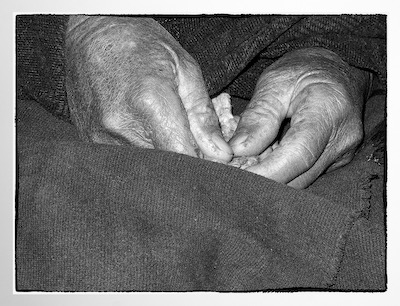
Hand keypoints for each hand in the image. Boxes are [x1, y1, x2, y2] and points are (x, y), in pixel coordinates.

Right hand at [65, 16, 231, 161]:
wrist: (93, 32)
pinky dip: (142, 151)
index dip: (203, 161)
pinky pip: (125, 159)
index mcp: (149, 101)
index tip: (211, 156)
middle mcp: (120, 124)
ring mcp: (100, 135)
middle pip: (165, 165)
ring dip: (162, 156)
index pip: (184, 156)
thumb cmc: (142, 44)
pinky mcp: (89, 139)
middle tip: (190, 139)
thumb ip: (203, 116)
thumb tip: (220, 155)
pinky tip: (144, 130)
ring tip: (164, 128)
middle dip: (184, 159)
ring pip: (146, 166)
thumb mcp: (185, 69)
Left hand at [229, 48, 370, 187]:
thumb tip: (237, 150)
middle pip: (299, 177)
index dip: (267, 173)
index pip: (298, 155)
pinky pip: (304, 175)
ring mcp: (343, 153)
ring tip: (245, 166)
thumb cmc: (302, 70)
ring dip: (271, 179)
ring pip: (301, 181)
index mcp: (329, 111)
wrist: (332, 70)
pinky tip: (264, 162)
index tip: (237, 179)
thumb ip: (257, 117)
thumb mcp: (274, 83)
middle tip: (231, 174)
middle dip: (263, 181)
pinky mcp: (336, 161)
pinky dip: (281, 173)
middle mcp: (343, 138)